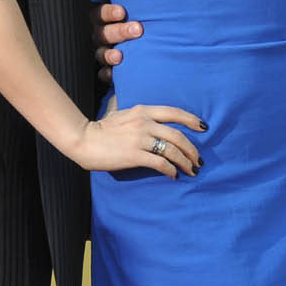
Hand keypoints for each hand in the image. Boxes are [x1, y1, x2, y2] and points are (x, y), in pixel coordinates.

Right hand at [69, 100, 205, 178]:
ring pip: (172, 150)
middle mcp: (144, 122)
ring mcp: (140, 139)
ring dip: (185, 162)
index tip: (203, 128)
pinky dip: (170, 170)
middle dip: (192, 149)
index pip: (174, 112)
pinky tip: (173, 175)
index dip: (192, 120)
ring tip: (191, 170)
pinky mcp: (135, 155)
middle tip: (198, 160)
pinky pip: (160, 163)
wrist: (83, 139)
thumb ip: (135, 114)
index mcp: (143, 111)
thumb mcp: (119, 112)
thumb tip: (143, 113)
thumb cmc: (100, 128)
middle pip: (178, 135)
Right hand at [90, 0, 142, 86]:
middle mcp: (101, 33)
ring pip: (101, 53)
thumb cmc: (142, 13)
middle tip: (138, 29)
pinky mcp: (108, 69)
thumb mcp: (138, 0)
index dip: (108, 12)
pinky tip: (114, 75)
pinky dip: (108, 75)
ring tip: (121, 56)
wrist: (150, 36)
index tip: (122, 11)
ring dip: (109, 54)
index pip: (99, 12)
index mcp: (104, 16)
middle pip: (102, 33)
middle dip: (119, 31)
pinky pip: (103, 74)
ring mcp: (103, 51)